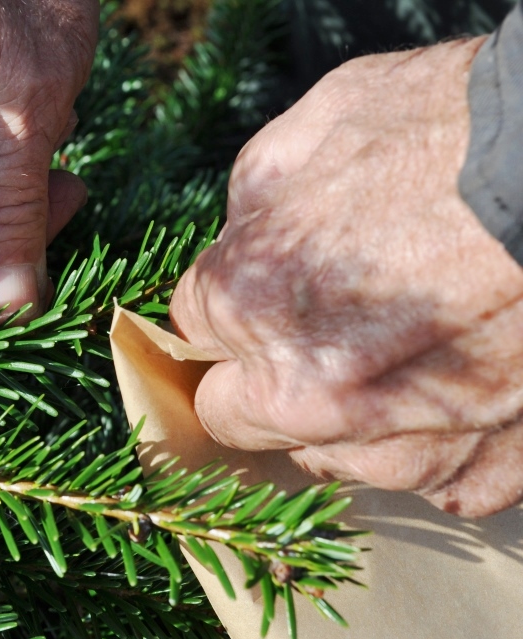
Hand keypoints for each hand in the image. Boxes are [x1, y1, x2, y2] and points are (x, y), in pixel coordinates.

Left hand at [169, 38, 522, 517]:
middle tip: (319, 327)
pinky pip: (428, 477)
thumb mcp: (322, 125)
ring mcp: (400, 449)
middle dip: (260, 375)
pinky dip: (437, 440)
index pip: (193, 328)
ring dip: (346, 417)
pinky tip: (464, 381)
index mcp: (251, 305)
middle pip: (237, 414)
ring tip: (409, 348)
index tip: (258, 290)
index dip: (226, 303)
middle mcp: (312, 398)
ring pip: (330, 456)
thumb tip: (240, 240)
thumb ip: (253, 203)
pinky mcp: (482, 473)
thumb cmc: (458, 132)